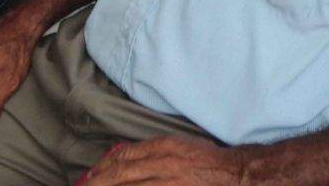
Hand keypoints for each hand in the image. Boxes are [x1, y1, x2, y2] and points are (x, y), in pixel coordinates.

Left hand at [79, 137, 249, 184]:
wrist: (235, 176)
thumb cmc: (211, 161)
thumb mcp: (182, 145)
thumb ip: (157, 150)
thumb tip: (128, 158)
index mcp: (165, 148)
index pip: (125, 156)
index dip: (105, 166)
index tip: (92, 174)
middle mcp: (163, 165)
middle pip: (121, 174)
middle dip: (98, 182)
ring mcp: (166, 183)